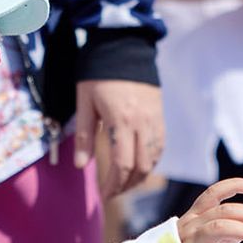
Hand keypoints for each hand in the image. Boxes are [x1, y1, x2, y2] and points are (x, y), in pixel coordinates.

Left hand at [75, 80, 163, 199]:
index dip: (113, 184)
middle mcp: (142, 123)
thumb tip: (82, 166)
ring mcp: (154, 120)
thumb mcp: (84, 102)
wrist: (125, 48)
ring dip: (138, 177)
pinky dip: (150, 162)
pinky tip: (138, 167)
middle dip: (126, 186)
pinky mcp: (160, 116)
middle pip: (140, 167)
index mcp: (121, 120)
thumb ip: (85, 136)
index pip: (121, 164)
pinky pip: (159, 147)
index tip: (103, 194)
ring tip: (123, 184)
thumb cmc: (98, 74)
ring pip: (152, 160)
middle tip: (112, 193)